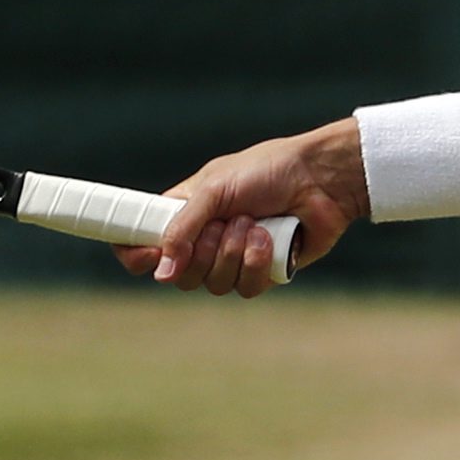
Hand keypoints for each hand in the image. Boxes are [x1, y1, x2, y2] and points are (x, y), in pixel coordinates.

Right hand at [120, 121, 366, 296]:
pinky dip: (256, 263)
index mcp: (183, 214)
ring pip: (214, 285)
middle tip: (223, 223)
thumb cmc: (266, 171)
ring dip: (232, 253)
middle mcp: (205, 239)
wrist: (320, 178)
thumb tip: (161, 274)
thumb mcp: (213, 190)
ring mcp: (234, 258)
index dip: (139, 257)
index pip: (143, 245)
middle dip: (202, 252)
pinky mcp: (264, 271)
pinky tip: (269, 238)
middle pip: (180, 276)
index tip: (149, 255)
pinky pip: (246, 288)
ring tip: (252, 223)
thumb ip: (181, 230)